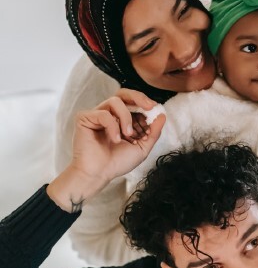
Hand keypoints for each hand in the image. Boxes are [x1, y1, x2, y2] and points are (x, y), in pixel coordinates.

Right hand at [48, 95, 164, 211]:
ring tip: (128, 134)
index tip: (155, 114)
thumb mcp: (142, 148)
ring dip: (126, 117)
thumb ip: (153, 132)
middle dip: (139, 97)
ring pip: (115, 101)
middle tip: (149, 106)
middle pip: (124, 94)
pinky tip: (115, 139)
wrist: (99, 174)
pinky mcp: (85, 118)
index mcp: (122, 120)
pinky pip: (103, 113)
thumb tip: (163, 115)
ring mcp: (97, 115)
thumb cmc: (117, 163)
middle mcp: (110, 115)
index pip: (135, 104)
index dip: (146, 107)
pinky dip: (113, 126)